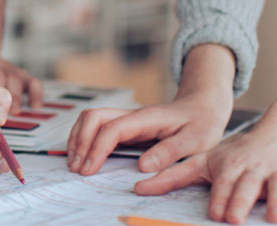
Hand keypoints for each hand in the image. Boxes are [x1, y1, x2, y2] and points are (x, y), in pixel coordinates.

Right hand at [67, 44, 234, 174]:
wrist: (202, 107)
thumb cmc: (200, 123)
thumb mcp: (195, 140)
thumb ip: (169, 152)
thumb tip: (143, 166)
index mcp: (145, 118)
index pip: (111, 129)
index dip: (96, 149)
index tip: (88, 169)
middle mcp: (130, 115)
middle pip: (93, 118)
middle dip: (80, 142)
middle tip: (77, 168)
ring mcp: (125, 119)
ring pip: (90, 119)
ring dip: (78, 139)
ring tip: (74, 163)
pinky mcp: (124, 126)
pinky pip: (96, 127)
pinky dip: (84, 139)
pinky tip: (83, 154)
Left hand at [135, 127, 276, 223]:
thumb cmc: (234, 156)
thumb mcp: (203, 162)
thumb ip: (172, 176)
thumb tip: (137, 189)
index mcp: (229, 165)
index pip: (223, 182)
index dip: (220, 197)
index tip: (215, 213)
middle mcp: (253, 168)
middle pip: (248, 186)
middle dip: (241, 201)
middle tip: (234, 218)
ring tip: (275, 219)